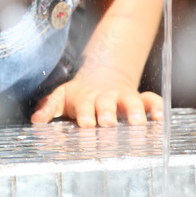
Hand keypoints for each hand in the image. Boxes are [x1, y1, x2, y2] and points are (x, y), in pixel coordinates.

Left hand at [30, 76, 162, 127]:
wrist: (103, 73)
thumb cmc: (79, 94)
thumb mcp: (61, 97)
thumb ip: (49, 107)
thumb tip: (35, 120)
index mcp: (86, 99)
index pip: (84, 106)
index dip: (85, 113)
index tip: (85, 123)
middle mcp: (106, 98)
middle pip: (108, 103)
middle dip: (108, 112)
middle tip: (108, 123)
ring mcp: (124, 98)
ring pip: (132, 101)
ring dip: (135, 110)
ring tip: (138, 122)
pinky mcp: (140, 100)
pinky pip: (152, 100)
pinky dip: (157, 107)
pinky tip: (160, 118)